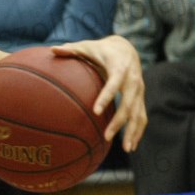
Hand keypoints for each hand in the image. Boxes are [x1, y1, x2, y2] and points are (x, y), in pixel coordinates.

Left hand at [51, 35, 145, 149]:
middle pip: (129, 103)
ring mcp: (139, 90)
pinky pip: (142, 116)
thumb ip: (71, 50)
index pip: (114, 84)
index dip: (106, 97)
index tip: (96, 111)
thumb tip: (52, 49)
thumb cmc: (101, 49)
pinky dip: (138, 131)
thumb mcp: (87, 46)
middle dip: (119, 121)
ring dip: (133, 131)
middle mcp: (133, 79)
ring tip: (127, 148)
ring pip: (139, 113)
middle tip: (106, 137)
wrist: (126, 48)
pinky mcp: (141, 98)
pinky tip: (131, 146)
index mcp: (119, 67)